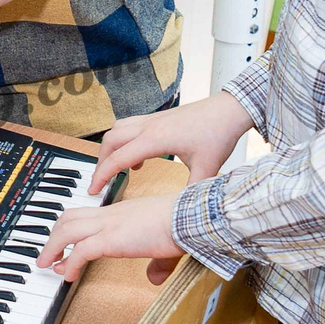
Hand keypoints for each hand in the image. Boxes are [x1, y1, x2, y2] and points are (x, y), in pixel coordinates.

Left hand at [35, 194, 183, 285]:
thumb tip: (155, 278)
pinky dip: (70, 263)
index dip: (69, 230)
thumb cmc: (183, 226)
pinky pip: (82, 250)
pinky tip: (67, 275)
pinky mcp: (113, 239)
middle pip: (69, 218)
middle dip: (53, 237)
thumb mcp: (166, 245)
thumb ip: (158, 262)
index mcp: (121, 213)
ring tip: (46, 265)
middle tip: (47, 256)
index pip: (85, 214)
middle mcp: (111, 215)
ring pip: (68, 231)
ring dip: (52, 248)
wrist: (190, 217)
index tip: (62, 248)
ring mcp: (110, 225)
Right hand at [91, 92, 252, 192]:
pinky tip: (138, 158)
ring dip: (110, 149)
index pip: (118, 158)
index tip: (94, 191)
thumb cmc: (218, 134)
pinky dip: (124, 142)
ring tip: (115, 169)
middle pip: (109, 142)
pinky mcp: (158, 117)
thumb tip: (184, 214)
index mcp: (156, 139)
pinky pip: (129, 127)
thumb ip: (192, 192)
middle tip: (101, 182)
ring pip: (116, 130)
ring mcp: (152, 119)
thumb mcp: (206, 169)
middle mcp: (149, 126)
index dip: (102, 176)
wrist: (230, 109)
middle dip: (100, 163)